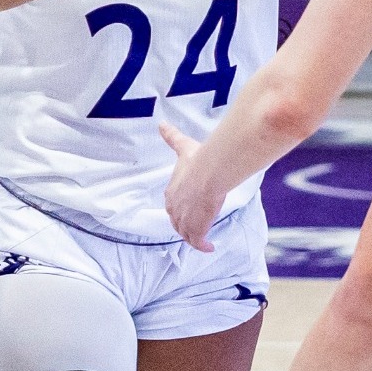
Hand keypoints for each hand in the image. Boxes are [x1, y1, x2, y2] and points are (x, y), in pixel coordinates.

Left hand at [161, 121, 223, 251]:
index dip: (179, 208)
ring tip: (201, 239)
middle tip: (195, 227)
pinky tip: (209, 247)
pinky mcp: (197, 228)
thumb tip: (161, 123)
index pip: (172, 204)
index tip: (187, 209)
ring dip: (193, 236)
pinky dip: (202, 246)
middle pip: (177, 222)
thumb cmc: (198, 161)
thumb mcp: (183, 148)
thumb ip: (172, 137)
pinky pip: (198, 241)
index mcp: (172, 192)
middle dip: (184, 225)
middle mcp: (175, 208)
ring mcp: (185, 220)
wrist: (210, 173)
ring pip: (186, 233)